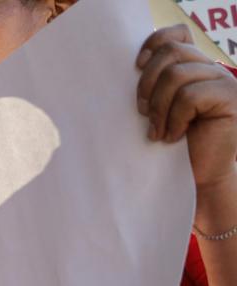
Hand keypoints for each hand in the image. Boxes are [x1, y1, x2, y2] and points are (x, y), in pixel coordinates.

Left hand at [137, 24, 236, 192]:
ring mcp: (224, 81)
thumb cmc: (172, 146)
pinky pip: (190, 96)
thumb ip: (154, 85)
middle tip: (143, 113)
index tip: (136, 66)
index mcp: (193, 66)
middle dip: (148, 83)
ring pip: (177, 75)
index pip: (177, 34)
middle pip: (171, 53)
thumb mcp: (158, 110)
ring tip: (157, 132)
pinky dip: (175, 119)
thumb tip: (132, 67)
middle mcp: (210, 68)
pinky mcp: (230, 98)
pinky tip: (174, 136)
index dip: (154, 43)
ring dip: (159, 107)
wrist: (199, 176)